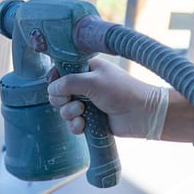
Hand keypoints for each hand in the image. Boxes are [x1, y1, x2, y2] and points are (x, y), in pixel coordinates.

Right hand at [47, 58, 168, 139]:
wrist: (142, 114)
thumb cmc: (120, 91)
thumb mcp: (91, 81)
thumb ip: (67, 83)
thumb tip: (51, 90)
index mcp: (86, 69)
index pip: (61, 72)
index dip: (55, 80)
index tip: (57, 86)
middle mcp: (85, 85)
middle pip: (59, 93)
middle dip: (62, 100)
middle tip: (73, 101)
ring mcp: (88, 102)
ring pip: (64, 110)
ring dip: (69, 113)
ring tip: (82, 113)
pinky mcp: (91, 119)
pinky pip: (73, 123)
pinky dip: (75, 125)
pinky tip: (83, 125)